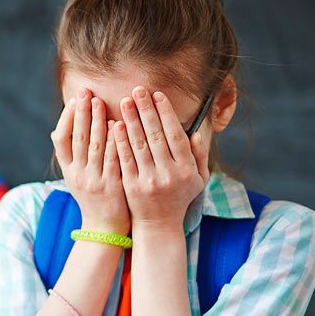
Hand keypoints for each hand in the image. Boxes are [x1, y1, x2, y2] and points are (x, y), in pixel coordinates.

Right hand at [52, 89, 129, 234]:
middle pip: (77, 138)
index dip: (66, 119)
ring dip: (97, 122)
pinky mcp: (111, 186)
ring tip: (100, 102)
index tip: (73, 101)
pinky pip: (112, 158)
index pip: (60, 140)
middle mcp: (77, 174)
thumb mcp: (78, 178)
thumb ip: (76, 155)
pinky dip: (114, 140)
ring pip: (94, 146)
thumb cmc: (95, 198)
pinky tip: (118, 125)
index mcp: (67, 171)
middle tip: (86, 92)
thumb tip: (72, 127)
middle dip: (81, 113)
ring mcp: (93, 180)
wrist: (104, 228)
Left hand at [112, 86, 208, 232]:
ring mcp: (149, 181)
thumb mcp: (198, 179)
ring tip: (124, 101)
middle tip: (137, 90)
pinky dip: (120, 142)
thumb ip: (199, 155)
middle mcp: (169, 174)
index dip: (166, 114)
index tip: (158, 94)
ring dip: (131, 121)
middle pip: (156, 136)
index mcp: (187, 169)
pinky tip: (115, 125)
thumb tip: (197, 131)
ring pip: (139, 146)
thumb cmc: (179, 197)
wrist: (159, 225)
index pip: (176, 135)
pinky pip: (125, 160)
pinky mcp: (132, 187)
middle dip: (146, 111)